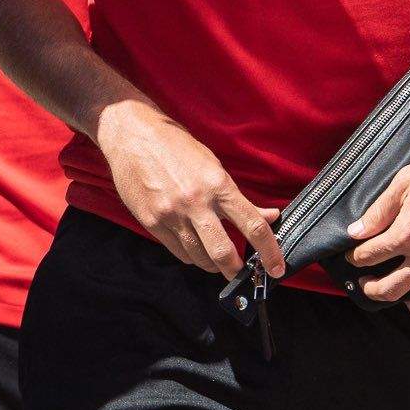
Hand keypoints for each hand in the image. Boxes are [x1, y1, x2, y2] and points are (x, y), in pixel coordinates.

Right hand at [98, 101, 283, 279]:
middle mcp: (196, 203)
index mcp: (217, 185)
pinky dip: (191, 255)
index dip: (269, 252)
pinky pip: (178, 251)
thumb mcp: (213, 165)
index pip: (252, 225)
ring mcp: (172, 215)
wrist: (132, 135)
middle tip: (241, 274)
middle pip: (224, 253)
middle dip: (236, 271)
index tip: (277, 268)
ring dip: (212, 264)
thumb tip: (269, 216)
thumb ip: (239, 197)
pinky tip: (194, 247)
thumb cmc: (176, 146)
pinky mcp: (153, 222)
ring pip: (199, 257)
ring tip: (216, 259)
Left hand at [345, 133, 409, 314]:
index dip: (356, 257)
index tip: (353, 255)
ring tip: (407, 302)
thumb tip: (356, 230)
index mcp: (407, 235)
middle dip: (373, 289)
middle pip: (392, 288)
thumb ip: (379, 211)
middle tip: (367, 285)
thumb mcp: (403, 183)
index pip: (370, 255)